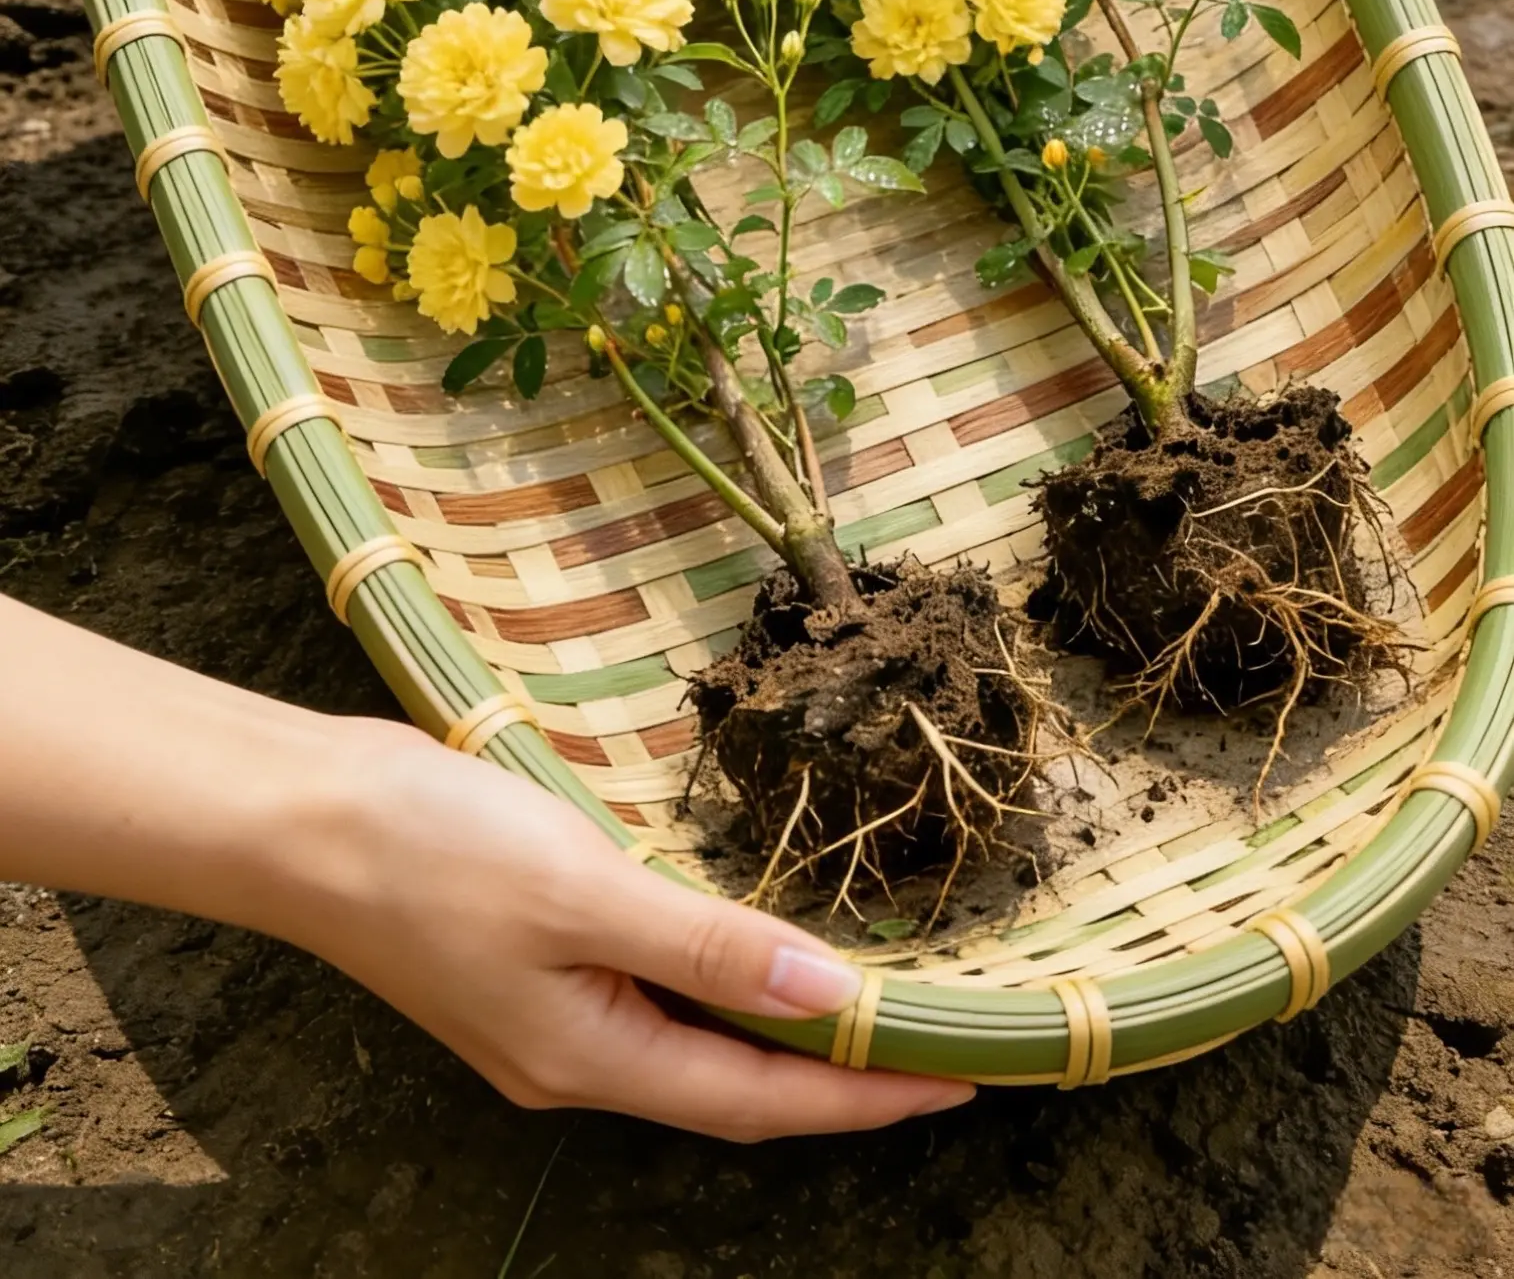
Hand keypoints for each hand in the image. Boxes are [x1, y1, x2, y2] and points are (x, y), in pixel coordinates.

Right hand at [0, 597, 972, 1140]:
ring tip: (869, 1005)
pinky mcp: (522, 963)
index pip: (764, 1098)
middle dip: (838, 1077)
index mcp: (592, 1057)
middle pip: (734, 1087)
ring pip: (692, 1043)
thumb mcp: (583, 889)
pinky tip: (741, 949)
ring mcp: (542, 1016)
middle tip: (940, 1045)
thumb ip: (708, 946)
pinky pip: (649, 995)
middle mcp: (573, 1058)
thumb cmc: (430, 848)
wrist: (297, 817)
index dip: (867, 1093)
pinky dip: (717, 985)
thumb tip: (829, 1000)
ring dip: (780, 1033)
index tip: (964, 1079)